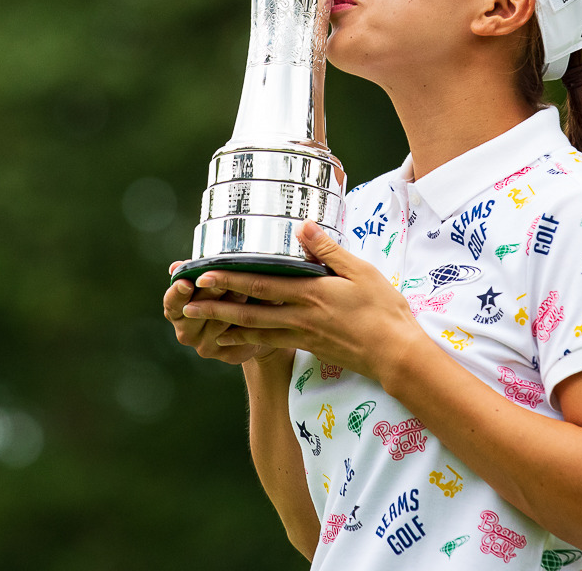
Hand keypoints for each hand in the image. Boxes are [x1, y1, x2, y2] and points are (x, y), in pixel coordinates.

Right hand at [162, 261, 282, 365]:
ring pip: (220, 322)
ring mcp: (206, 346)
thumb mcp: (210, 281)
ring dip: (234, 304)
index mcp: (176, 312)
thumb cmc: (224, 294)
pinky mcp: (228, 355)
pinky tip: (259, 310)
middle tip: (224, 280)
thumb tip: (175, 266)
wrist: (250, 326)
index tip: (186, 283)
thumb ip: (195, 273)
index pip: (171, 303)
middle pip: (198, 311)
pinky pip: (239, 336)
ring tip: (248, 290)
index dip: (178, 293)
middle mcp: (187, 333)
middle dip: (212, 292)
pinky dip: (249, 322)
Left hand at [179, 221, 425, 382]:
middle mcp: (299, 316)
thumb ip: (328, 250)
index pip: (261, 284)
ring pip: (255, 331)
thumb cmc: (383, 310)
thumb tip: (302, 226)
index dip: (230, 280)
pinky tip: (234, 343)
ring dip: (224, 327)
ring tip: (199, 325)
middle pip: (249, 311)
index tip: (204, 274)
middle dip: (215, 307)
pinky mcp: (307, 347)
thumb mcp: (361, 271)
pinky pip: (270, 344)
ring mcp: (302, 335)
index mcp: (310, 293)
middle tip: (186, 305)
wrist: (395, 355)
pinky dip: (247, 343)